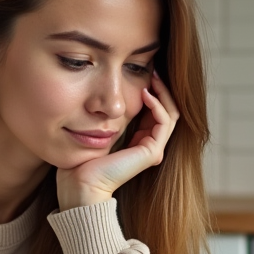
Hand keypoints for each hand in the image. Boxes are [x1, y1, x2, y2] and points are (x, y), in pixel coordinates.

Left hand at [56, 71, 179, 210]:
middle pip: (168, 111)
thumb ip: (110, 117)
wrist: (81, 183)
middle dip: (162, 89)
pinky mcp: (152, 152)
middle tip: (154, 71)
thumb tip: (110, 96)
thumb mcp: (100, 130)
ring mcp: (154, 150)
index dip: (154, 92)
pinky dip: (157, 105)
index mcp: (139, 142)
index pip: (156, 112)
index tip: (145, 73)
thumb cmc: (83, 159)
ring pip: (171, 114)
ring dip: (164, 94)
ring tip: (153, 77)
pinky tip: (145, 93)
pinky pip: (164, 122)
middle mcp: (150, 146)